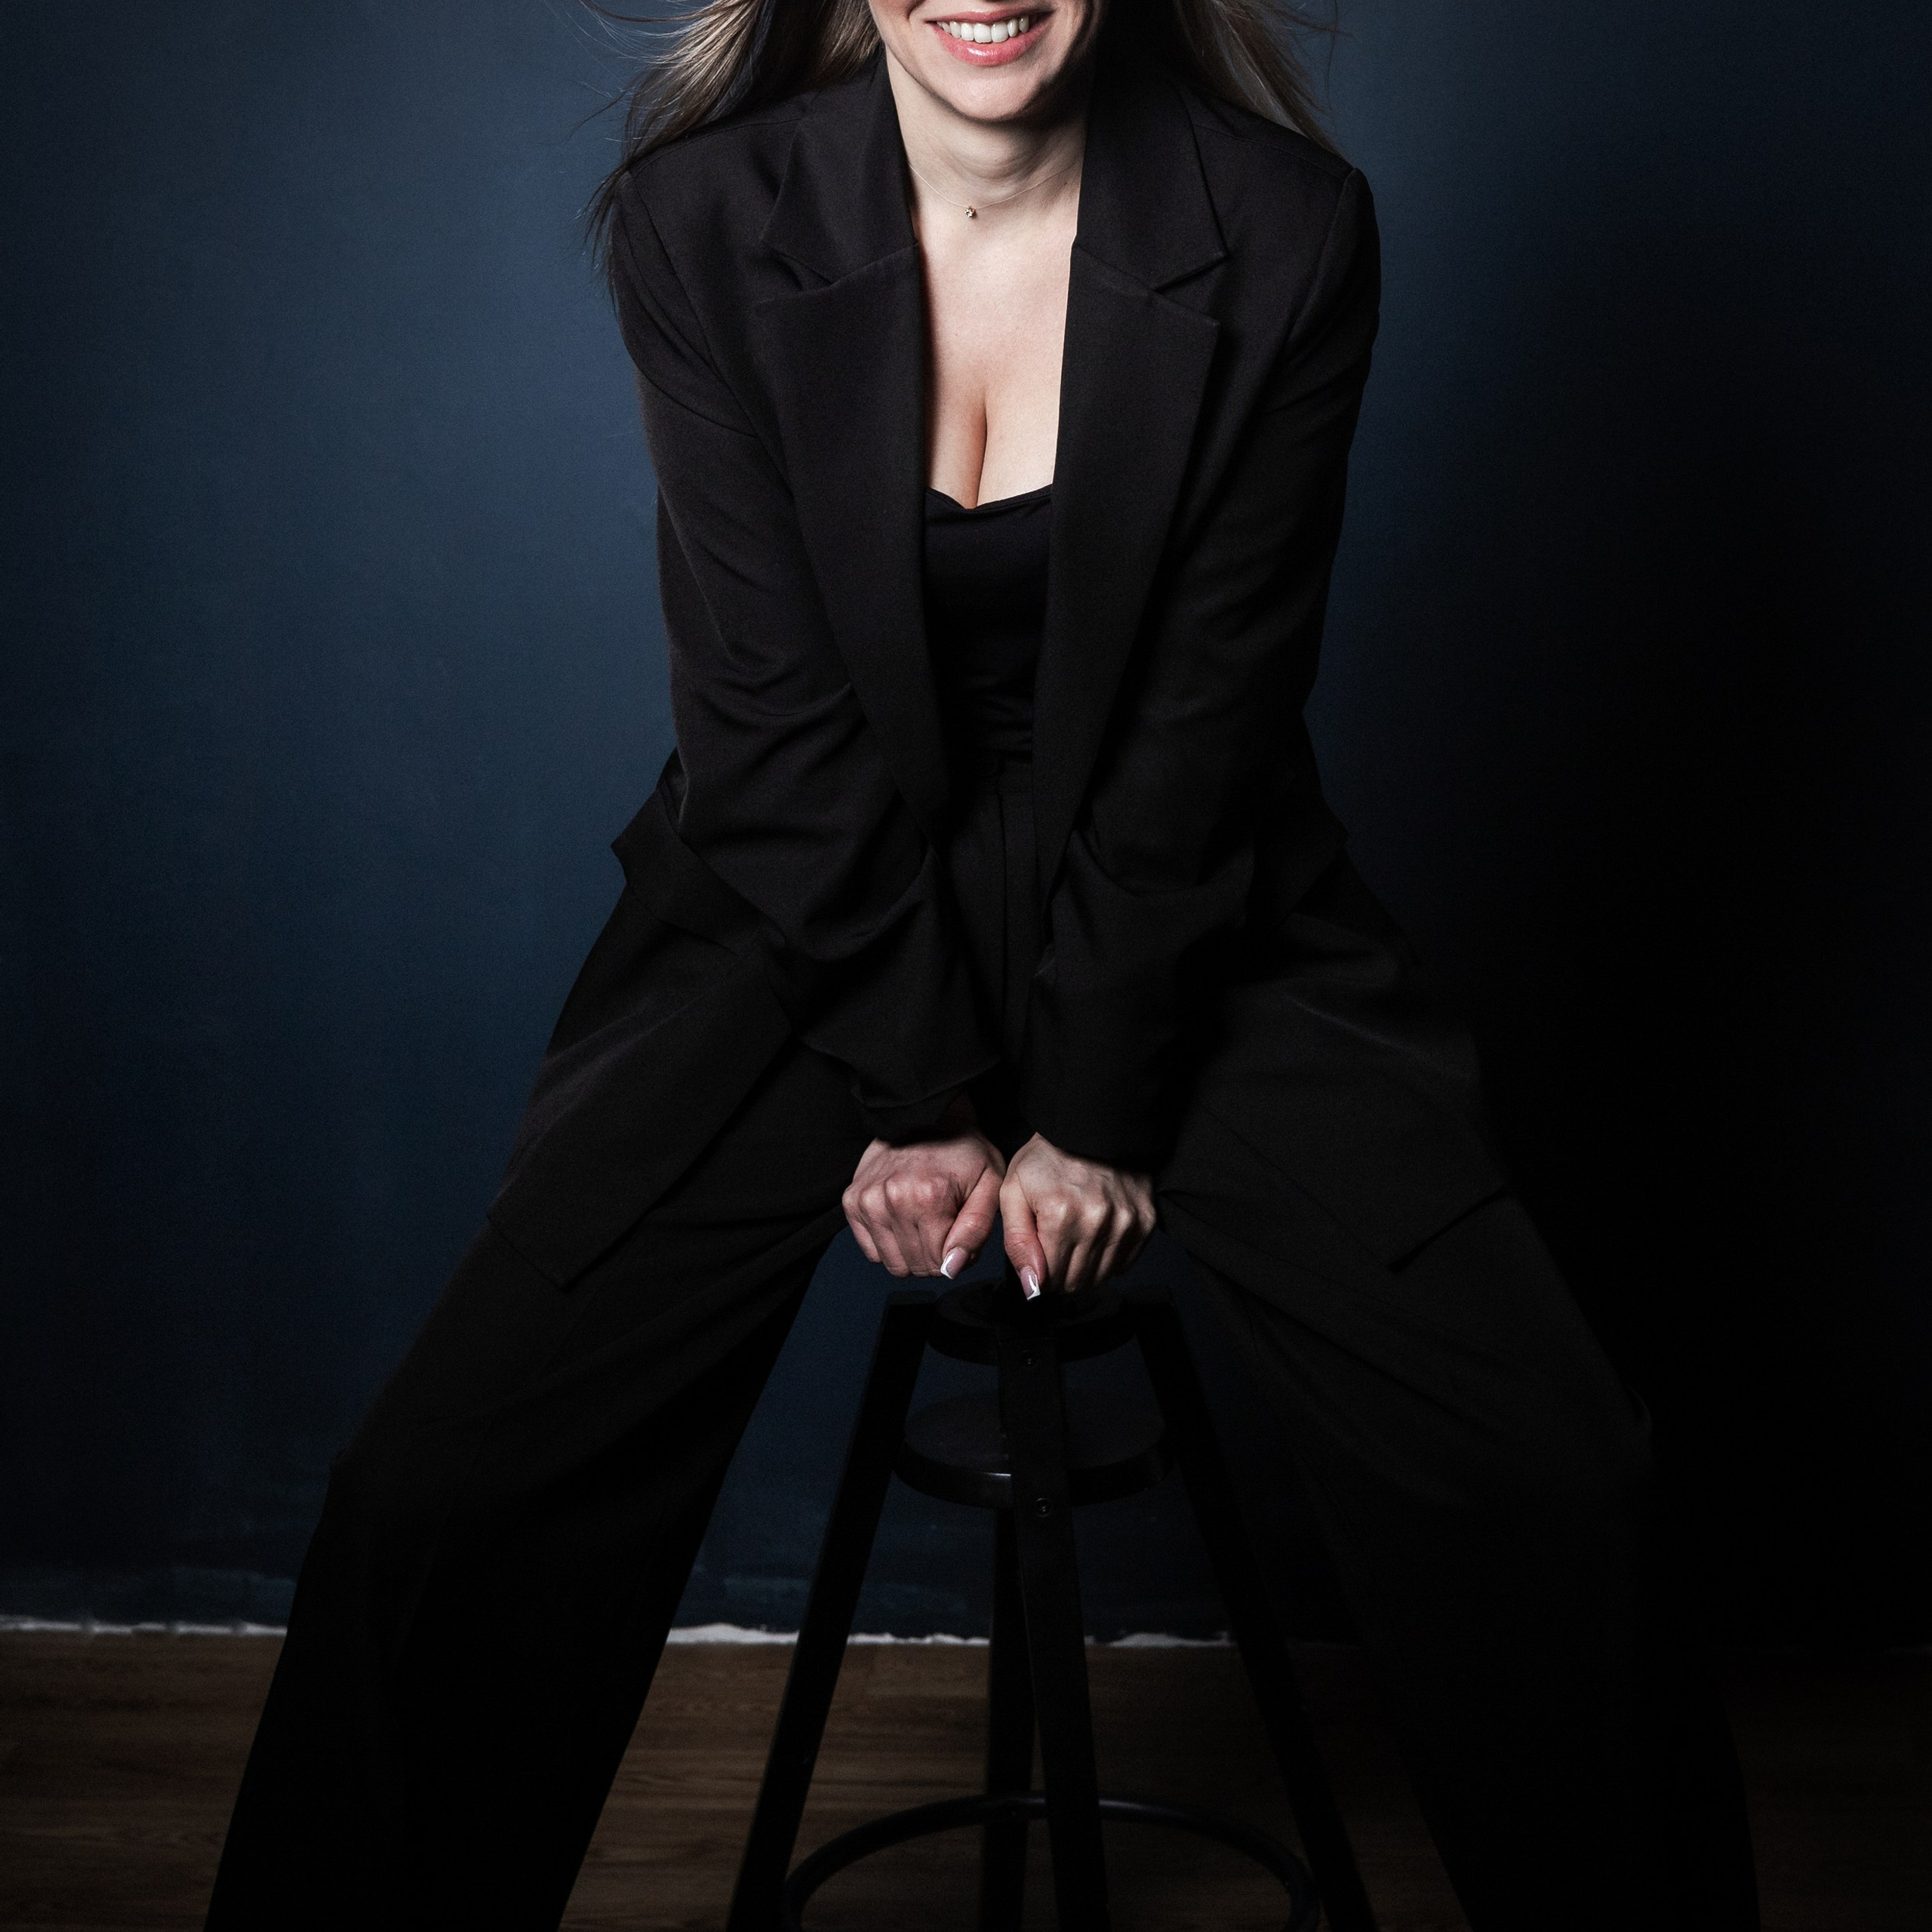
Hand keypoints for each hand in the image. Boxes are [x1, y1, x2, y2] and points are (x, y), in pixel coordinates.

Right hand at [843, 1095, 1005, 1279]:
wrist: (927, 1117)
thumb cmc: (964, 1150)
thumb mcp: (990, 1184)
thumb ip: (975, 1231)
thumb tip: (950, 1269)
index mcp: (928, 1197)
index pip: (939, 1264)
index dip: (955, 1256)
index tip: (959, 1232)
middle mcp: (891, 1199)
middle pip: (915, 1266)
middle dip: (934, 1256)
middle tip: (943, 1226)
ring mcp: (867, 1200)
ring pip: (892, 1263)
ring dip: (911, 1251)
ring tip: (923, 1221)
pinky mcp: (852, 1201)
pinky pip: (871, 1251)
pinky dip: (889, 1243)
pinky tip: (903, 1219)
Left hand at [1000, 1134, 1155, 1298]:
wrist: (1090, 1126)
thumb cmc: (1048, 1157)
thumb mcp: (1013, 1192)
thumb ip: (1017, 1243)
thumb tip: (1032, 1286)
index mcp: (1061, 1215)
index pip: (1049, 1279)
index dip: (1039, 1272)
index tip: (1039, 1253)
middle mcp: (1097, 1221)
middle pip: (1076, 1281)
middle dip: (1060, 1272)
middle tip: (1055, 1244)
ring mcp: (1125, 1222)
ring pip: (1100, 1277)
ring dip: (1085, 1267)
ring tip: (1076, 1236)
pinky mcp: (1145, 1221)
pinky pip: (1124, 1264)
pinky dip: (1108, 1258)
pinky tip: (1097, 1234)